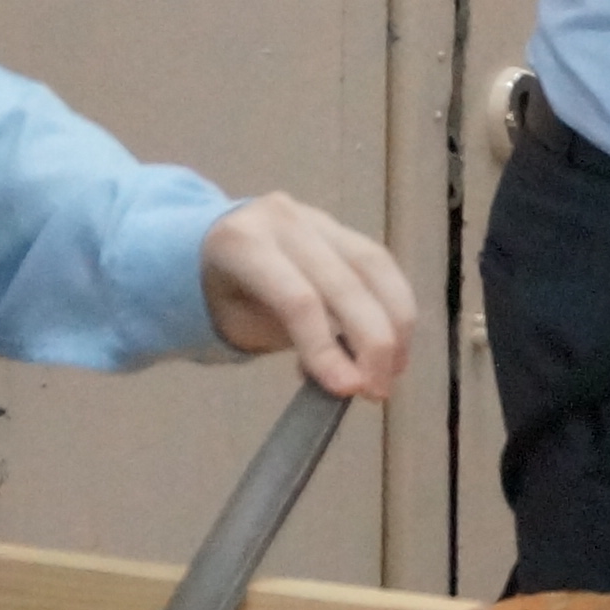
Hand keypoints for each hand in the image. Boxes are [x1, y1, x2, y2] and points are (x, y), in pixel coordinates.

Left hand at [203, 192, 415, 400]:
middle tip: (378, 390)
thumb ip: (286, 342)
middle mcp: (284, 220)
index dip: (327, 347)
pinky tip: (395, 343)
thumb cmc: (223, 294)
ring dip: (395, 323)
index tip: (350, 389)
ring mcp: (318, 218)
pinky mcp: (344, 227)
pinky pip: (382, 266)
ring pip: (375, 267)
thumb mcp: (237, 324)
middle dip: (372, 342)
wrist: (213, 243)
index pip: (297, 299)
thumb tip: (346, 378)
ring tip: (394, 369)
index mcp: (242, 243)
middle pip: (345, 282)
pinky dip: (396, 306)